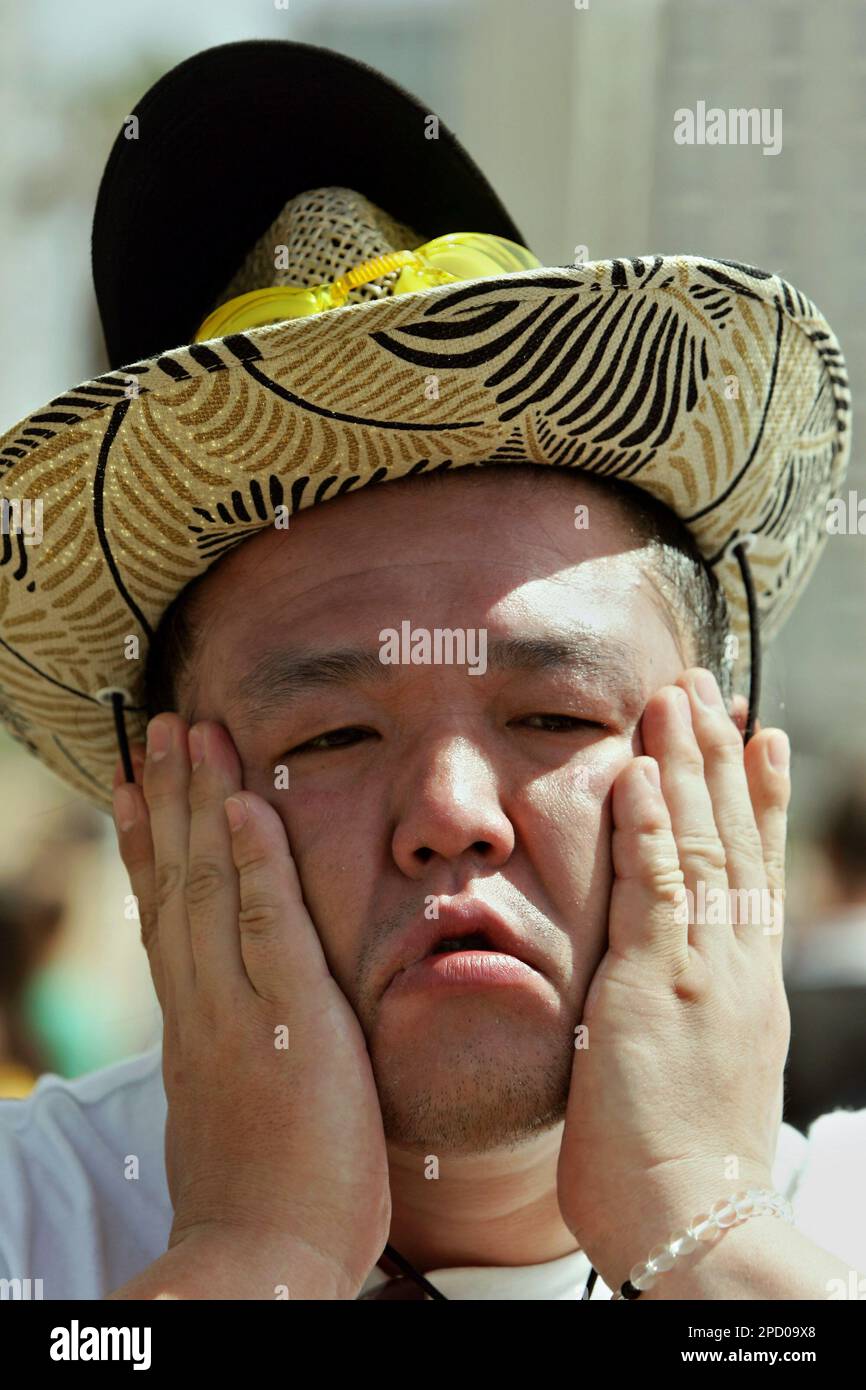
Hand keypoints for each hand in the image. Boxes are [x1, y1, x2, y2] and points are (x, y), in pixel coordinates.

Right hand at [111, 715, 389, 1297]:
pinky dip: (254, 863)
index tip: (141, 791)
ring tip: (189, 735)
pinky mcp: (291, 1024)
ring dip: (201, 803)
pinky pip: (265, 927)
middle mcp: (203, 1006)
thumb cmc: (267, 1204)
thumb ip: (233, 1061)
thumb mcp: (234, 1117)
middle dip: (170, 798)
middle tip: (160, 728)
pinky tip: (246, 808)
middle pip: (176, 881)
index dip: (152, 848)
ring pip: (207, 885)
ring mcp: (239, 1011)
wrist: (260, 1268)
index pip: (166, 916)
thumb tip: (235, 1038)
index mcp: (195, 1027)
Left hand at [557, 668, 789, 1286]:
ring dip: (686, 766)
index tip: (759, 741)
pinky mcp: (657, 983)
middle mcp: (736, 964)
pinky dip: (650, 824)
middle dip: (721, 758)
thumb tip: (672, 989)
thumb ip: (692, 1013)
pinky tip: (639, 773)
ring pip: (703, 844)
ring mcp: (702, 968)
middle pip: (736, 839)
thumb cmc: (683, 1165)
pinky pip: (657, 885)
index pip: (755, 871)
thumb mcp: (702, 1071)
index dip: (758, 801)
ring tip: (678, 700)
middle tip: (710, 690)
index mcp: (745, 984)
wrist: (693, 1222)